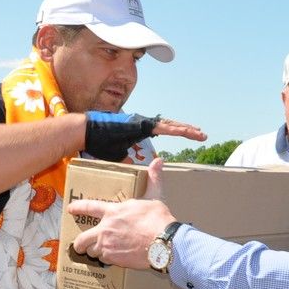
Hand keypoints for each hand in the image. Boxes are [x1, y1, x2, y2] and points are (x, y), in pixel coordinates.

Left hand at [69, 158, 176, 268]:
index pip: (89, 207)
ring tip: (100, 252)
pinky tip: (115, 258)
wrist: (163, 243)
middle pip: (82, 238)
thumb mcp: (155, 196)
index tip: (70, 209)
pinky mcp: (113, 259)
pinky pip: (105, 260)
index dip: (78, 207)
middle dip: (78, 244)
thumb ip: (153, 179)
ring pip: (93, 251)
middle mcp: (105, 229)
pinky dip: (108, 260)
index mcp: (113, 212)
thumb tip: (158, 162)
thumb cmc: (158, 220)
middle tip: (79, 245)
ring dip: (95, 252)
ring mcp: (107, 245)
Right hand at [82, 113, 206, 161]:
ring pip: (170, 125)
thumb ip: (128, 157)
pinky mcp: (142, 124)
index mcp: (139, 129)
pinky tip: (188, 132)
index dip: (176, 131)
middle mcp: (144, 123)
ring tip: (200, 134)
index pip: (162, 130)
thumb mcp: (118, 153)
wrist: (87, 131)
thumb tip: (131, 167)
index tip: (188, 135)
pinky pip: (163, 127)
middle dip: (186, 130)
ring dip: (186, 130)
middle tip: (201, 135)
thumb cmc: (99, 142)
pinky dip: (176, 130)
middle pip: (170, 126)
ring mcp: (143, 122)